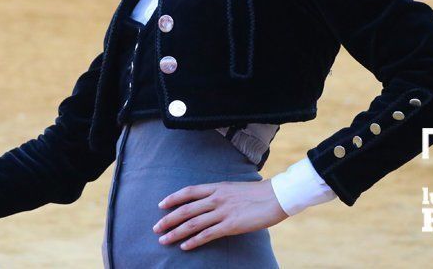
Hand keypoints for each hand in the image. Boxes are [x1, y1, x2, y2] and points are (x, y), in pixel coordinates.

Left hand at [152, 179, 287, 250]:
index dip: (173, 198)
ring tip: (164, 240)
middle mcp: (216, 198)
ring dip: (176, 232)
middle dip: (168, 219)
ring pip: (192, 223)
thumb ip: (220, 194)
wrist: (277, 196)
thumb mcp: (234, 188)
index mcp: (217, 187)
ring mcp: (222, 212)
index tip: (161, 205)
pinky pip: (207, 234)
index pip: (188, 191)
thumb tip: (208, 201)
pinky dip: (194, 241)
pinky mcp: (231, 225)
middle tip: (156, 228)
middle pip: (185, 209)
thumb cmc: (258, 192)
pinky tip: (184, 246)